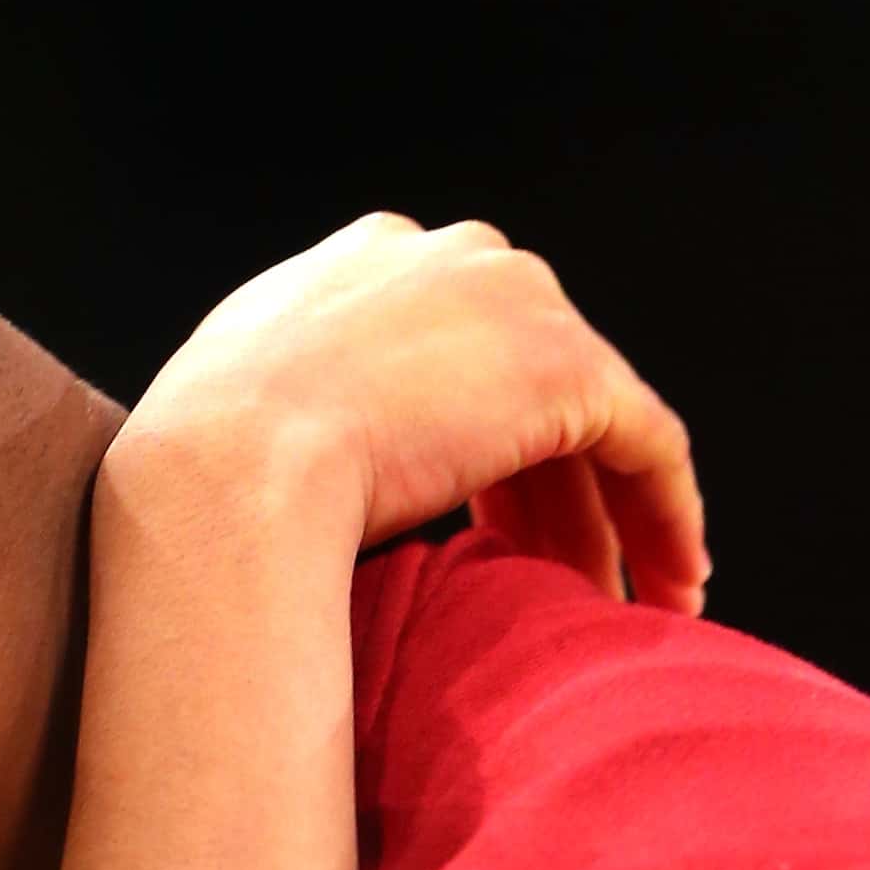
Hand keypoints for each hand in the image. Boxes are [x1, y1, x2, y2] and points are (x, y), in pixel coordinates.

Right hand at [115, 210, 706, 616]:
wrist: (226, 470)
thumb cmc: (198, 471)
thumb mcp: (229, 411)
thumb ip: (282, 409)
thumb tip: (292, 482)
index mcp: (368, 264)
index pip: (453, 353)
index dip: (474, 448)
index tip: (482, 529)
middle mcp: (455, 260)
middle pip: (529, 383)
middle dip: (546, 492)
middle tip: (555, 584)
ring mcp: (517, 303)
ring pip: (593, 418)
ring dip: (610, 521)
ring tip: (620, 609)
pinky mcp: (569, 368)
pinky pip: (647, 446)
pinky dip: (665, 519)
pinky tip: (672, 587)